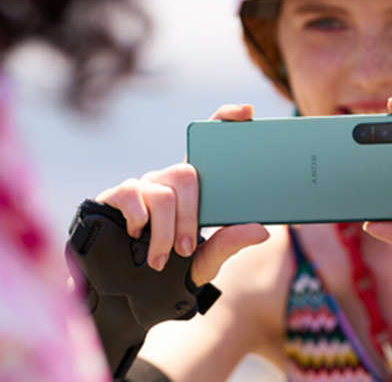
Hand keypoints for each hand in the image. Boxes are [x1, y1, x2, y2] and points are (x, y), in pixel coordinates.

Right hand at [95, 104, 268, 286]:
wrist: (131, 290)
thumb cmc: (173, 268)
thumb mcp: (206, 260)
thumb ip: (229, 244)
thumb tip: (262, 231)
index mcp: (196, 189)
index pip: (208, 145)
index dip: (225, 121)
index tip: (248, 111)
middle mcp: (170, 180)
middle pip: (187, 173)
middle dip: (189, 215)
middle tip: (186, 249)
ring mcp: (144, 185)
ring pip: (163, 192)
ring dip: (165, 230)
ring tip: (163, 257)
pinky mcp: (118, 195)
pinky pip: (132, 194)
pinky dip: (138, 218)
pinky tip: (136, 234)